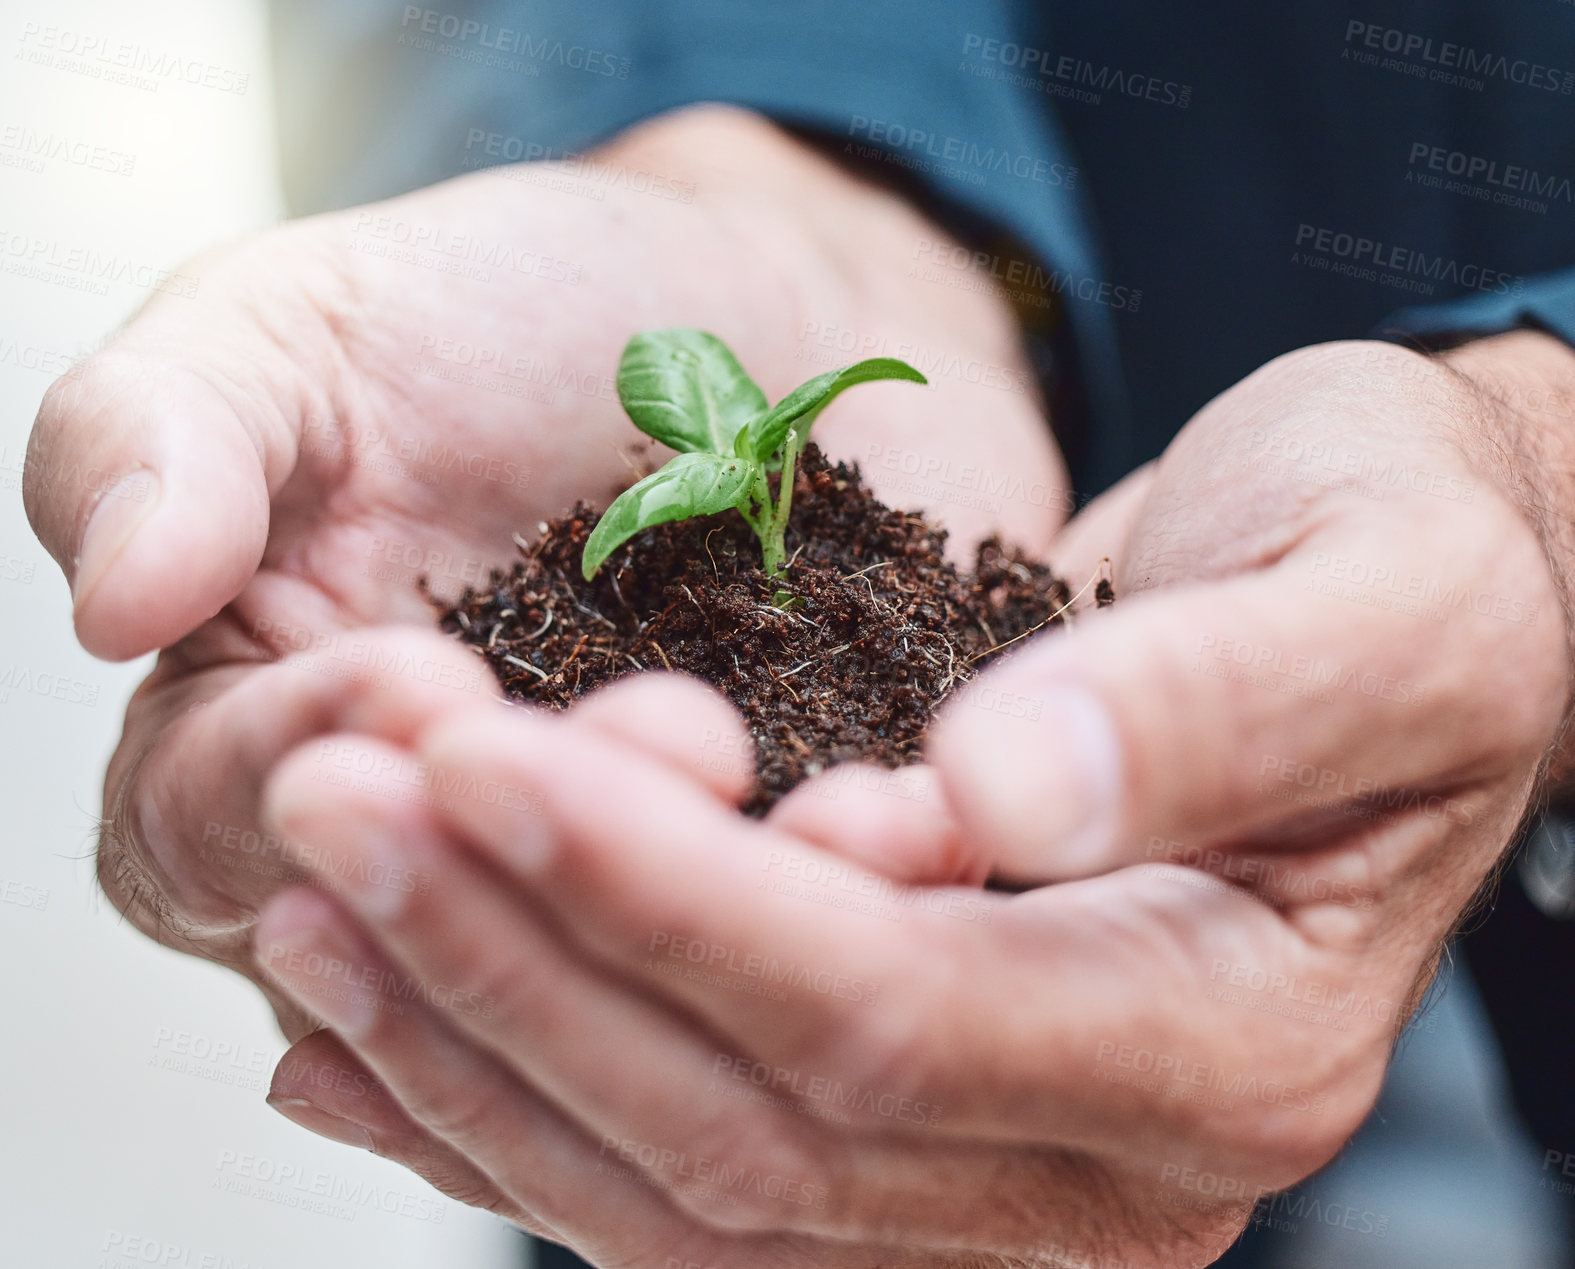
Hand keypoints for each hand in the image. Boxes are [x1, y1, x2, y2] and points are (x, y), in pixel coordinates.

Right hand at [22, 104, 1064, 1035]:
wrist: (754, 305)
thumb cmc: (497, 311)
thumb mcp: (300, 329)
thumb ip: (169, 436)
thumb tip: (110, 597)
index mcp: (265, 738)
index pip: (217, 826)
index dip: (310, 769)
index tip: (418, 677)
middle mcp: (440, 846)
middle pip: (442, 935)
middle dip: (544, 857)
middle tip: (660, 732)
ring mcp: (614, 869)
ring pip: (633, 962)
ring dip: (716, 904)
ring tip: (806, 797)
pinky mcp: (777, 856)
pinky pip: (813, 919)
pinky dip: (863, 887)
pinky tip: (908, 822)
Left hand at [256, 332, 1569, 1266]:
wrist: (1391, 602)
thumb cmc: (1398, 571)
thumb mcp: (1372, 596)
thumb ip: (1212, 706)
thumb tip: (994, 804)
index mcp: (1233, 1039)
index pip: (895, 1019)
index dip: (674, 902)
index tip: (483, 753)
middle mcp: (1114, 1159)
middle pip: (759, 1133)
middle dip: (523, 968)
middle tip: (329, 805)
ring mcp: (1006, 1164)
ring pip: (691, 1185)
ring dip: (479, 1045)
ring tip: (307, 903)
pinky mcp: (913, 1108)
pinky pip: (686, 1166)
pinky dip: (514, 1100)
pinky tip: (367, 1031)